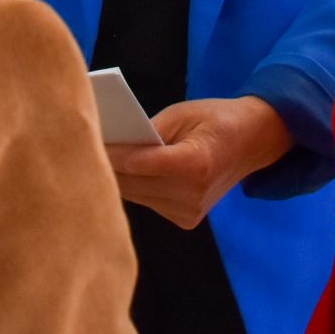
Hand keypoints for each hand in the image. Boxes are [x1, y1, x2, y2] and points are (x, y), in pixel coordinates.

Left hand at [105, 96, 292, 229]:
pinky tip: (124, 172)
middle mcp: (193, 194)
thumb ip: (148, 131)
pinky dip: (135, 187)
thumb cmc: (215, 119)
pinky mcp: (186, 220)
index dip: (111, 153)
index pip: (139, 164)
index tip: (87, 143)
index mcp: (195, 165)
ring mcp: (190, 212)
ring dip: (117, 178)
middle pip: (133, 184)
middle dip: (108, 165)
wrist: (253, 142)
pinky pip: (147, 202)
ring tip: (96, 158)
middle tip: (81, 148)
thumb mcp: (182, 113)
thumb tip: (111, 143)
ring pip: (136, 196)